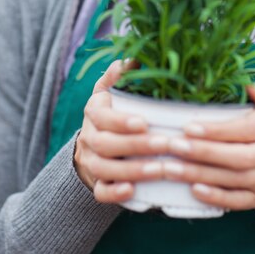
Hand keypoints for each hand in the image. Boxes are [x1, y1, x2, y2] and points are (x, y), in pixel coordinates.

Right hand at [74, 60, 168, 203]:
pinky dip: (115, 193)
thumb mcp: (111, 90)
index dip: (121, 122)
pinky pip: (100, 192)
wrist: (92, 145)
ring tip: (160, 170)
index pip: (102, 117)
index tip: (145, 123)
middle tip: (166, 145)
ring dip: (133, 170)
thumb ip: (118, 75)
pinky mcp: (96, 183)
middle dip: (136, 146)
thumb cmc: (112, 112)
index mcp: (94, 112)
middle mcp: (89, 137)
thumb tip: (130, 60)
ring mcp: (91, 161)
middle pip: (105, 144)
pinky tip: (133, 191)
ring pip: (104, 169)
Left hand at [163, 80, 254, 210]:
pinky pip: (237, 201)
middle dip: (202, 152)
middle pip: (237, 157)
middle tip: (173, 146)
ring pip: (232, 180)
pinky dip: (215, 197)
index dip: (217, 131)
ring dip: (199, 174)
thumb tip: (250, 86)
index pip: (245, 130)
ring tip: (171, 167)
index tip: (189, 127)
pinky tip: (194, 190)